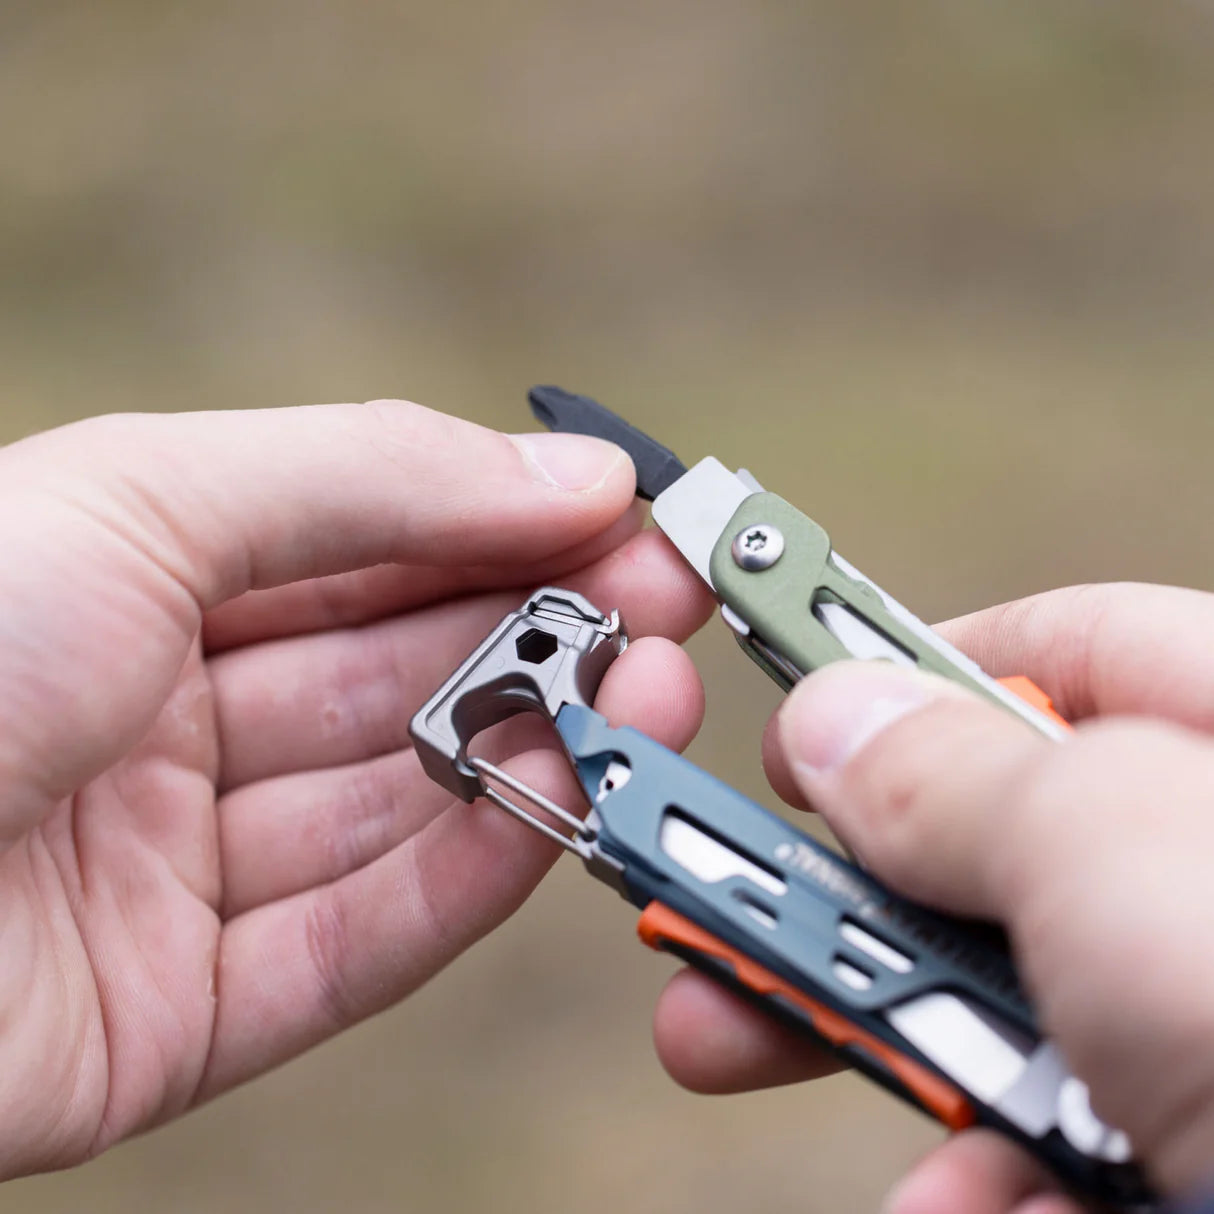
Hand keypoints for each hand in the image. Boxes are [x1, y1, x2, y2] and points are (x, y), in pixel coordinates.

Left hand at [0, 400, 711, 1178]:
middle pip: (401, 685)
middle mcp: (168, 726)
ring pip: (397, 811)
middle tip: (669, 621)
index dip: (513, 533)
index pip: (375, 554)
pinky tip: (560, 811)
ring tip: (650, 708)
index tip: (635, 524)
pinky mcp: (180, 1015)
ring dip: (535, 759)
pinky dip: (465, 880)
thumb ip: (376, 479)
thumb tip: (570, 472)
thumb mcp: (156, 497)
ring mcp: (177, 874)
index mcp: (147, 584)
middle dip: (546, 645)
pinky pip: (353, 943)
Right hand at [652, 583, 1213, 1211]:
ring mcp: (1212, 1020)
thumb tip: (832, 718)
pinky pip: (1058, 1134)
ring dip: (881, 1045)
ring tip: (774, 1065)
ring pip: (1007, 1003)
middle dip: (840, 889)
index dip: (920, 659)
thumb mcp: (1125, 859)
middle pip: (1001, 842)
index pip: (1080, 646)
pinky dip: (979, 1170)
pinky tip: (956, 1203)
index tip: (798, 706)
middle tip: (715, 914)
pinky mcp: (1191, 1143)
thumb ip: (966, 770)